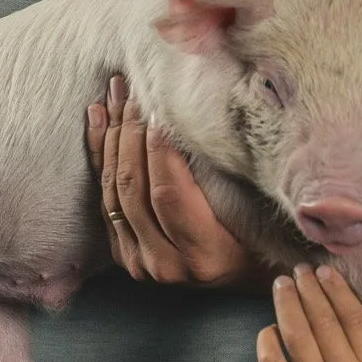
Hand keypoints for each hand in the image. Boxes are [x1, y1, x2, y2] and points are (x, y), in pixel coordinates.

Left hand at [86, 75, 252, 287]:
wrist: (244, 273)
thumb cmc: (262, 235)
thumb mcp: (255, 208)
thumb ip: (226, 176)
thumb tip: (200, 118)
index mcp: (204, 255)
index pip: (168, 193)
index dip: (159, 147)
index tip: (160, 104)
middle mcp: (165, 264)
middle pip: (134, 188)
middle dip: (132, 130)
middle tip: (137, 89)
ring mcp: (139, 263)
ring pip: (113, 190)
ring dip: (112, 135)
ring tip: (117, 92)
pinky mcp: (122, 254)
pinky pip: (103, 198)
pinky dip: (100, 155)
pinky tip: (98, 118)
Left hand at [257, 265, 361, 361]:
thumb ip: (361, 339)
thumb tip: (334, 289)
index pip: (353, 317)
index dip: (336, 289)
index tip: (323, 270)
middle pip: (324, 321)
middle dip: (308, 289)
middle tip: (299, 270)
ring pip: (297, 336)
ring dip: (287, 304)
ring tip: (283, 286)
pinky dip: (268, 338)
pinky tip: (271, 326)